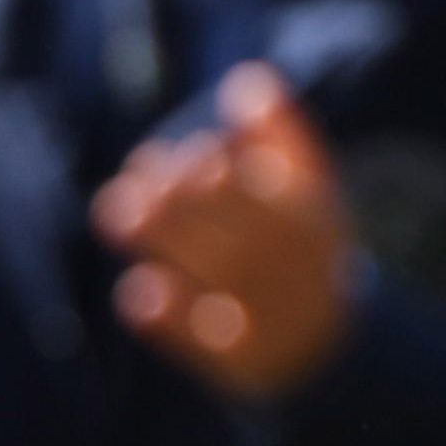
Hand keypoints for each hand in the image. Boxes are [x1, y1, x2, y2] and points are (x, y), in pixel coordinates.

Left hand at [92, 62, 361, 399]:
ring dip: (169, 246)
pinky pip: (209, 347)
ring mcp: (273, 321)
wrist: (328, 348)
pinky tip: (136, 292)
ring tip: (117, 213)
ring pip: (222, 282)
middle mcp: (296, 272)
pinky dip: (174, 323)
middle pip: (241, 236)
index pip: (273, 195)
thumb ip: (279, 136)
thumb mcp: (306, 192)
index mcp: (312, 222)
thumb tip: (247, 79)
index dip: (230, 177)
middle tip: (133, 186)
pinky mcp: (244, 367)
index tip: (191, 157)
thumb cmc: (301, 250)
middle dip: (187, 206)